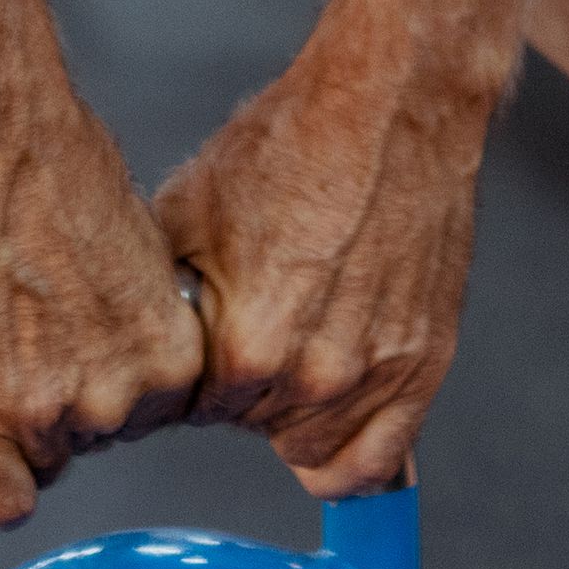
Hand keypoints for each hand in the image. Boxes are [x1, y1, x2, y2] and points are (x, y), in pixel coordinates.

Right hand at [0, 93, 200, 526]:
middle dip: (66, 395)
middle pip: (96, 436)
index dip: (110, 377)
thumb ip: (135, 324)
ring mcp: (50, 414)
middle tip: (31, 332)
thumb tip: (122, 349)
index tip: (85, 349)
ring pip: (41, 458)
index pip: (150, 416)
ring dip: (19, 418)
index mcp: (173, 355)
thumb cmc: (55, 167)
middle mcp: (122, 397)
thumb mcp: (133, 255)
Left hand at [152, 54, 491, 498]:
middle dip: (245, 391)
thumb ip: (162, 301)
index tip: (205, 342)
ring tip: (295, 348)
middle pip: (256, 431)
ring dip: (297, 415)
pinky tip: (333, 420)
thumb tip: (141, 345)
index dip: (194, 375)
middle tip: (254, 330)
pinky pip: (381, 462)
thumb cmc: (293, 144)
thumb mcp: (186, 213)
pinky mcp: (426, 362)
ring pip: (315, 453)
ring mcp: (379, 374)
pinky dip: (353, 456)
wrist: (391, 106)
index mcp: (249, 348)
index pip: (196, 413)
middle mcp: (317, 376)